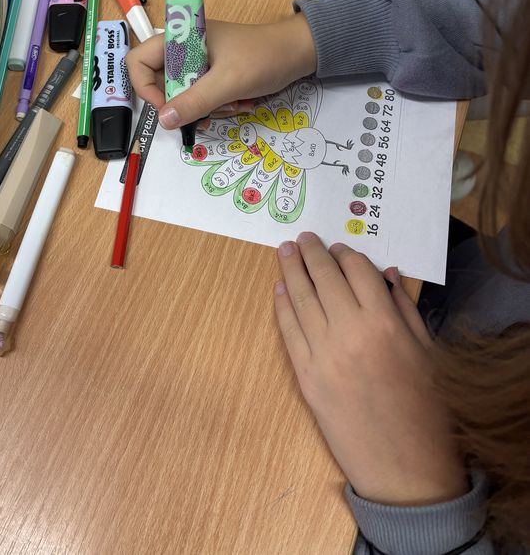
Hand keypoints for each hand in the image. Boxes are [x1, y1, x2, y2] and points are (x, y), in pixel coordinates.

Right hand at [125, 13, 315, 130]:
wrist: (299, 52)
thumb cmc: (263, 57)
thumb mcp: (228, 82)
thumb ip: (195, 101)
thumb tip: (164, 120)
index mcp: (180, 37)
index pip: (138, 61)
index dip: (145, 87)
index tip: (167, 107)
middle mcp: (184, 48)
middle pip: (162, 84)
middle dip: (186, 103)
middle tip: (210, 111)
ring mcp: (199, 62)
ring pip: (183, 95)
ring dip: (206, 107)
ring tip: (234, 103)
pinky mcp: (213, 73)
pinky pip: (202, 97)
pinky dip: (218, 106)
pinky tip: (240, 101)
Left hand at [274, 233, 467, 506]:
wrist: (403, 469)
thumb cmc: (425, 409)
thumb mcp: (427, 353)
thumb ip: (406, 308)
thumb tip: (387, 273)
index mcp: (384, 323)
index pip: (357, 271)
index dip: (345, 254)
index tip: (337, 246)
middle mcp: (349, 332)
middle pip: (323, 278)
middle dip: (311, 253)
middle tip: (302, 237)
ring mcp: (322, 354)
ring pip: (300, 299)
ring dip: (290, 271)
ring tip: (285, 251)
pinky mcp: (304, 377)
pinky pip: (288, 331)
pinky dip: (282, 306)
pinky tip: (279, 289)